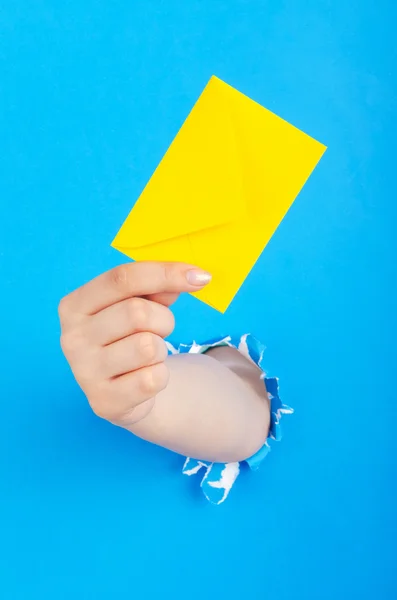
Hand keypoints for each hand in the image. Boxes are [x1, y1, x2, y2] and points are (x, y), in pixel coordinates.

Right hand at [59, 262, 210, 424]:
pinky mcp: (105, 402)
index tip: (201, 276)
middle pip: (138, 312)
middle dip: (163, 319)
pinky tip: (145, 378)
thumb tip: (189, 277)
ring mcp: (85, 372)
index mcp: (75, 305)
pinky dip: (161, 377)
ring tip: (148, 355)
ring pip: (148, 347)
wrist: (122, 391)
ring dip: (161, 350)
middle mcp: (72, 337)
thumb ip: (158, 288)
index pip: (122, 278)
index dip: (166, 273)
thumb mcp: (140, 305)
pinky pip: (153, 379)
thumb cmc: (129, 337)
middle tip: (160, 330)